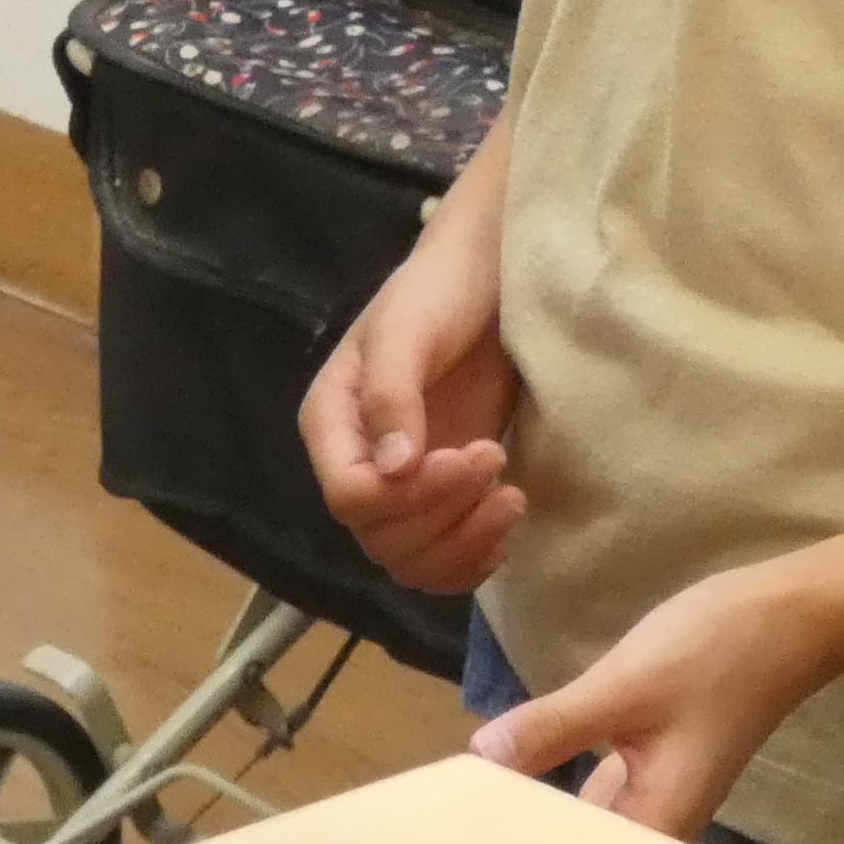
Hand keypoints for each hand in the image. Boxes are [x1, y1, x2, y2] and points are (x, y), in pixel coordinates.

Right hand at [304, 222, 526, 592]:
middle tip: (494, 459)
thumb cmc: (441, 291)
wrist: (489, 281)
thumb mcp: (408, 330)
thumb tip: (393, 469)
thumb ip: (392, 394)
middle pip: (382, 539)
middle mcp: (357, 464)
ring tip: (511, 497)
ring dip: (464, 545)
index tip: (467, 453)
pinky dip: (472, 560)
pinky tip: (504, 530)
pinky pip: (442, 561)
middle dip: (446, 514)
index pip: (351, 497)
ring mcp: (401, 486)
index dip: (410, 496)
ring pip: (411, 562)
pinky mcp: (442, 496)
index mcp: (332, 424)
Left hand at [469, 561, 843, 843]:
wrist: (791, 613)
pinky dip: (557, 790)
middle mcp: (658, 828)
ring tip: (462, 835)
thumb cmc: (717, 654)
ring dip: (536, 821)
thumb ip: (551, 728)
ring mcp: (655, 796)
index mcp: (658, 829)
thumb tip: (476, 764)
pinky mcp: (650, 765)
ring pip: (583, 827)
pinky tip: (514, 785)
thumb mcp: (624, 688)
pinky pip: (593, 793)